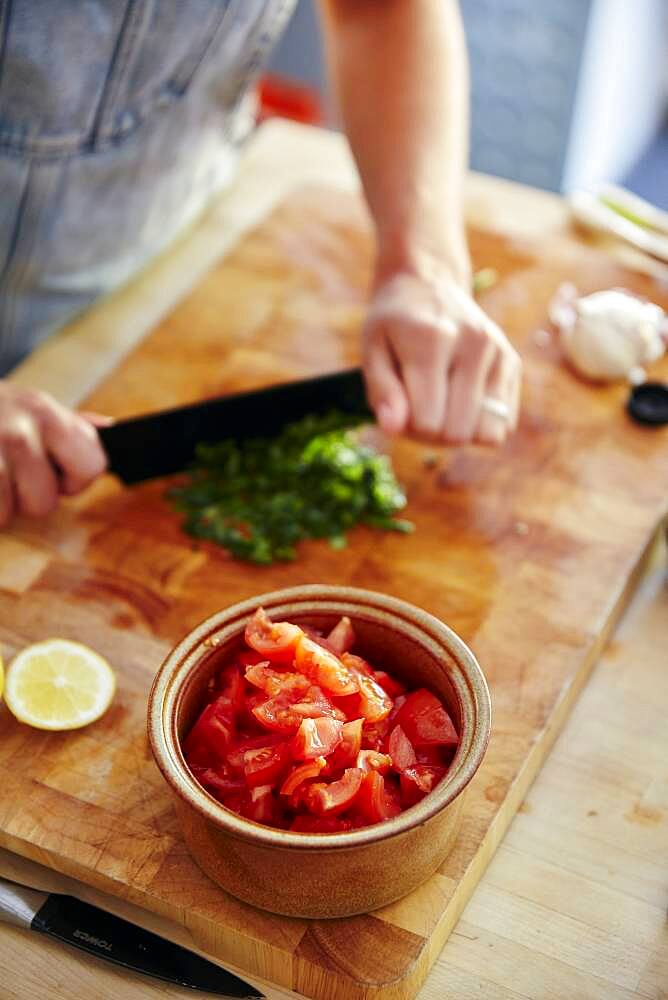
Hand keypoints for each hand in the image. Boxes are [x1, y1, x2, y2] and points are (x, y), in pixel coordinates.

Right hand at [0, 384, 108, 525]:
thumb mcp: (29, 406)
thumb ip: (71, 425)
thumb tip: (110, 429)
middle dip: (26, 497)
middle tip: (8, 472)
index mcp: (47, 414)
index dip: (74, 479)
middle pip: (45, 502)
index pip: (92, 466)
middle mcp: (19, 431)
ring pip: (8, 514)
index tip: (54, 471)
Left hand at [362, 270, 521, 443]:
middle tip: (417, 410)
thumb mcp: (373, 350)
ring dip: (460, 433)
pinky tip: (461, 400)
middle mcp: (473, 343)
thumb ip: (382, 391)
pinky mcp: (512, 362)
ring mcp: (498, 352)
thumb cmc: (394, 323)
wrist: (428, 283)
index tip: (399, 409)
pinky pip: (504, 424)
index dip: (408, 428)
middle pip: (458, 432)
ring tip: (441, 407)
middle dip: (433, 435)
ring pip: (488, 434)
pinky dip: (480, 424)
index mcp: (432, 339)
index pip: (428, 422)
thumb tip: (394, 429)